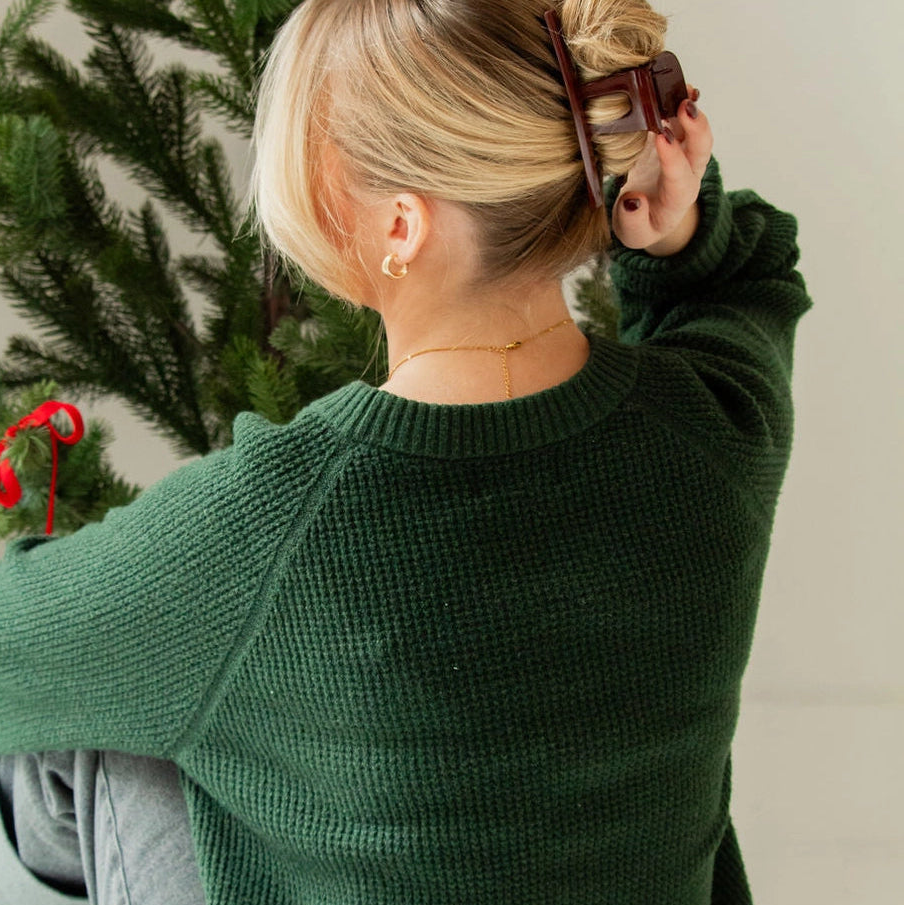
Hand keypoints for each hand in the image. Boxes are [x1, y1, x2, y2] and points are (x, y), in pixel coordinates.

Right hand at [610, 94, 712, 255]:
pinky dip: (680, 100)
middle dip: (696, 126)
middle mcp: (688, 172)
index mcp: (678, 197)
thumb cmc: (641, 224)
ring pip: (696, 128)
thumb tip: (633, 202)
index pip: (680, 174)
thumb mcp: (634, 233)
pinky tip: (672, 84)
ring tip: (680, 87)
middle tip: (683, 106)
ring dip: (689, 107)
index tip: (660, 137)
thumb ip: (633, 222)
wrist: (649, 214)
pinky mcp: (675, 139)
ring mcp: (684, 153)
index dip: (672, 155)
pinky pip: (682, 118)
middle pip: (701, 148)